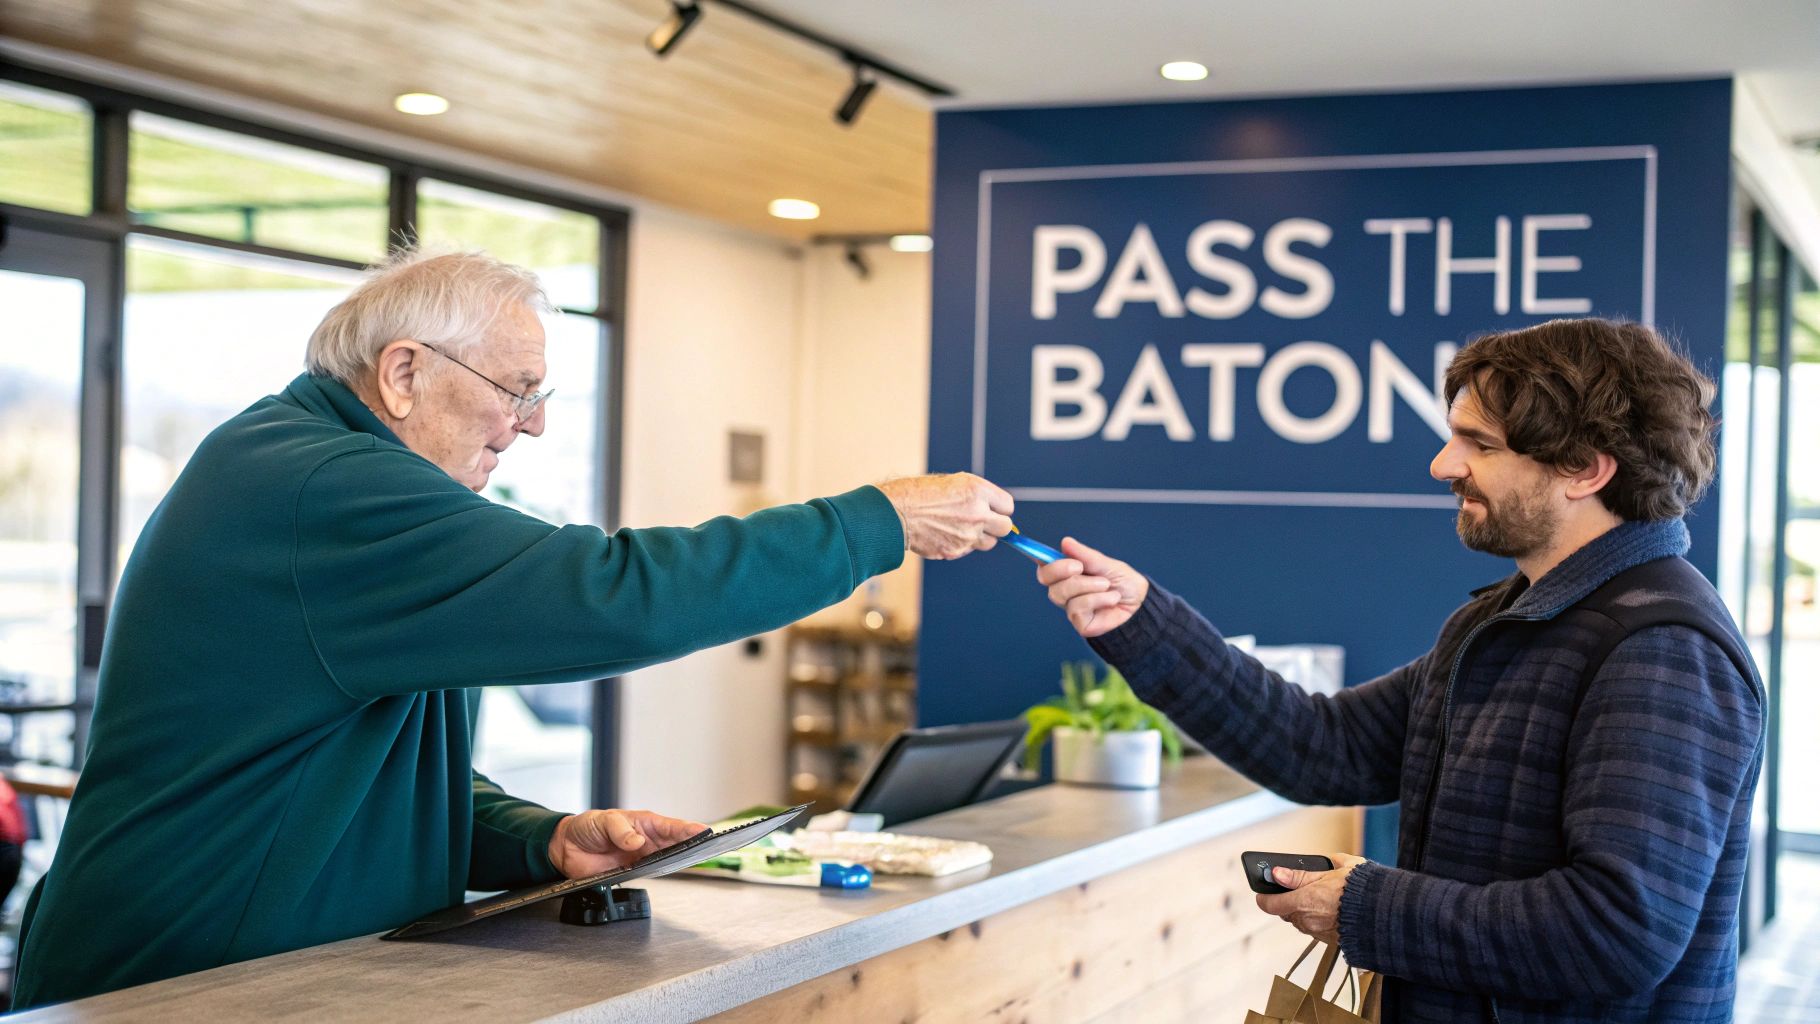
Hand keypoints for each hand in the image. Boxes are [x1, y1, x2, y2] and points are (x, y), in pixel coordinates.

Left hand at [547, 808, 708, 878]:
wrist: (567, 848)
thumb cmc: (588, 826)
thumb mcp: (603, 821)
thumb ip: (620, 831)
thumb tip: (636, 842)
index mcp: (644, 823)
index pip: (671, 825)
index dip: (689, 828)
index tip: (704, 831)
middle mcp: (647, 840)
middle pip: (677, 843)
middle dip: (693, 844)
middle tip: (709, 847)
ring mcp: (642, 857)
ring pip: (668, 859)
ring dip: (681, 860)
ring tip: (697, 860)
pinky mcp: (632, 872)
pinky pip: (651, 873)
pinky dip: (662, 873)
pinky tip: (671, 873)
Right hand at [875, 473, 1014, 559]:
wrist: (896, 512)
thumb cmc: (921, 493)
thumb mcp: (954, 482)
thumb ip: (977, 496)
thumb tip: (993, 510)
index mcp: (978, 491)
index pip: (1008, 506)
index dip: (999, 507)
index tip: (991, 508)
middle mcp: (977, 513)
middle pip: (1005, 528)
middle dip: (997, 526)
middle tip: (984, 521)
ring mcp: (967, 535)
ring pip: (988, 543)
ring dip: (980, 537)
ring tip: (960, 527)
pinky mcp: (955, 551)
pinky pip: (967, 550)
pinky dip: (960, 544)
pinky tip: (944, 533)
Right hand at [1035, 537, 1150, 637]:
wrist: (1141, 604)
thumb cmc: (1125, 583)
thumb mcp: (1106, 564)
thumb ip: (1085, 556)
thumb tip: (1065, 542)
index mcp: (1070, 573)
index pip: (1045, 564)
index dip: (1038, 556)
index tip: (1041, 552)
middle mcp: (1067, 589)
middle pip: (1045, 577)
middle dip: (1060, 569)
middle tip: (1079, 566)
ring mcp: (1071, 607)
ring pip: (1062, 592)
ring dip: (1087, 585)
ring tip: (1106, 585)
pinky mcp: (1080, 622)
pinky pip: (1077, 607)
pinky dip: (1096, 599)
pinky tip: (1111, 599)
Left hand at [1254, 852, 1366, 943]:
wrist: (1388, 913)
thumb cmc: (1363, 888)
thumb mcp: (1332, 871)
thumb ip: (1301, 874)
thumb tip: (1279, 872)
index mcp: (1304, 901)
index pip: (1270, 904)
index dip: (1265, 897)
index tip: (1264, 891)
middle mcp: (1308, 920)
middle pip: (1285, 912)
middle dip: (1289, 900)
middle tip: (1299, 888)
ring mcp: (1318, 932)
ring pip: (1301, 921)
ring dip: (1304, 910)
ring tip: (1321, 896)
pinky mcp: (1330, 940)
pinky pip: (1315, 928)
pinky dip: (1318, 919)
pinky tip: (1331, 908)